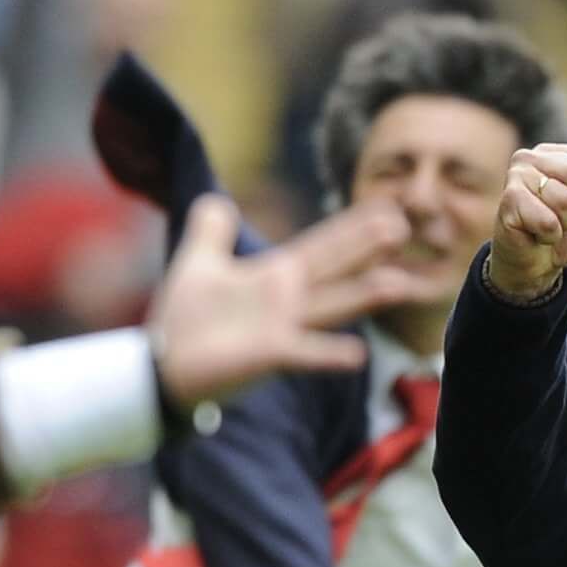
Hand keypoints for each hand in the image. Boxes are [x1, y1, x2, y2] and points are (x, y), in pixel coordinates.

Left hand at [147, 194, 445, 409]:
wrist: (162, 365)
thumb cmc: (185, 319)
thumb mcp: (198, 260)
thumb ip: (211, 229)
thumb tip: (218, 201)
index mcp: (276, 276)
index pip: (324, 245)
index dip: (354, 226)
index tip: (388, 209)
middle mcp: (288, 300)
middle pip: (335, 267)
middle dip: (367, 248)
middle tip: (404, 227)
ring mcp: (283, 328)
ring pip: (332, 305)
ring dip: (366, 295)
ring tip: (401, 284)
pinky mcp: (269, 355)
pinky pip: (305, 353)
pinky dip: (330, 354)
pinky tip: (358, 354)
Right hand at [487, 143, 566, 303]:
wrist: (536, 265)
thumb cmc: (564, 232)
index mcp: (553, 153)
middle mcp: (530, 157)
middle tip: (559, 218)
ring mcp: (516, 176)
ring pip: (563, 199)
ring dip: (563, 223)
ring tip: (547, 226)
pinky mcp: (508, 201)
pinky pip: (548, 222)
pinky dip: (550, 236)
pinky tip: (536, 235)